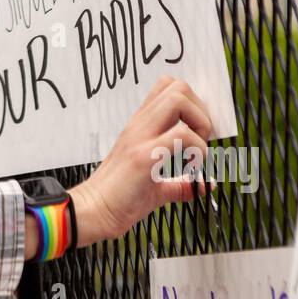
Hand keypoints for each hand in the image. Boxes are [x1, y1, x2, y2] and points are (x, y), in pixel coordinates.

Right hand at [70, 76, 213, 247]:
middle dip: (201, 111)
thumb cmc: (120, 198)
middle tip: (199, 141)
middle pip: (178, 87)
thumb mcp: (156, 188)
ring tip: (195, 153)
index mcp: (141, 126)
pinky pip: (181, 135)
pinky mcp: (144, 156)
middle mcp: (140, 124)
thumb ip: (179, 184)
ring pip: (178, 99)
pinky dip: (197, 151)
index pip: (168, 88)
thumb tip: (203, 186)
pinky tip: (191, 169)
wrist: (93, 211)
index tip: (198, 133)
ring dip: (199, 125)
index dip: (193, 105)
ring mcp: (140, 137)